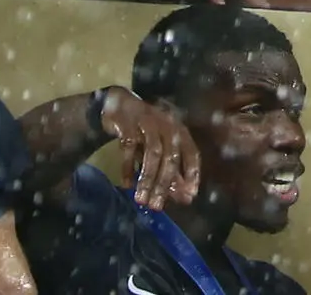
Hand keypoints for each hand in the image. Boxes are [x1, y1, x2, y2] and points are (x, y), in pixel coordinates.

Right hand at [101, 90, 203, 210]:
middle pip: (170, 157)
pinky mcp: (128, 122)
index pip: (192, 153)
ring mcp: (148, 122)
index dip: (192, 174)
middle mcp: (167, 125)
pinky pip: (130, 146)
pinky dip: (128, 166)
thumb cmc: (144, 132)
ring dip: (147, 178)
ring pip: (153, 153)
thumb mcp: (160, 150)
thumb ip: (172, 172)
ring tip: (141, 199)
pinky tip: (126, 183)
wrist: (118, 104)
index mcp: (179, 131)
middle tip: (156, 206)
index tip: (190, 195)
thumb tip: (186, 198)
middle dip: (164, 184)